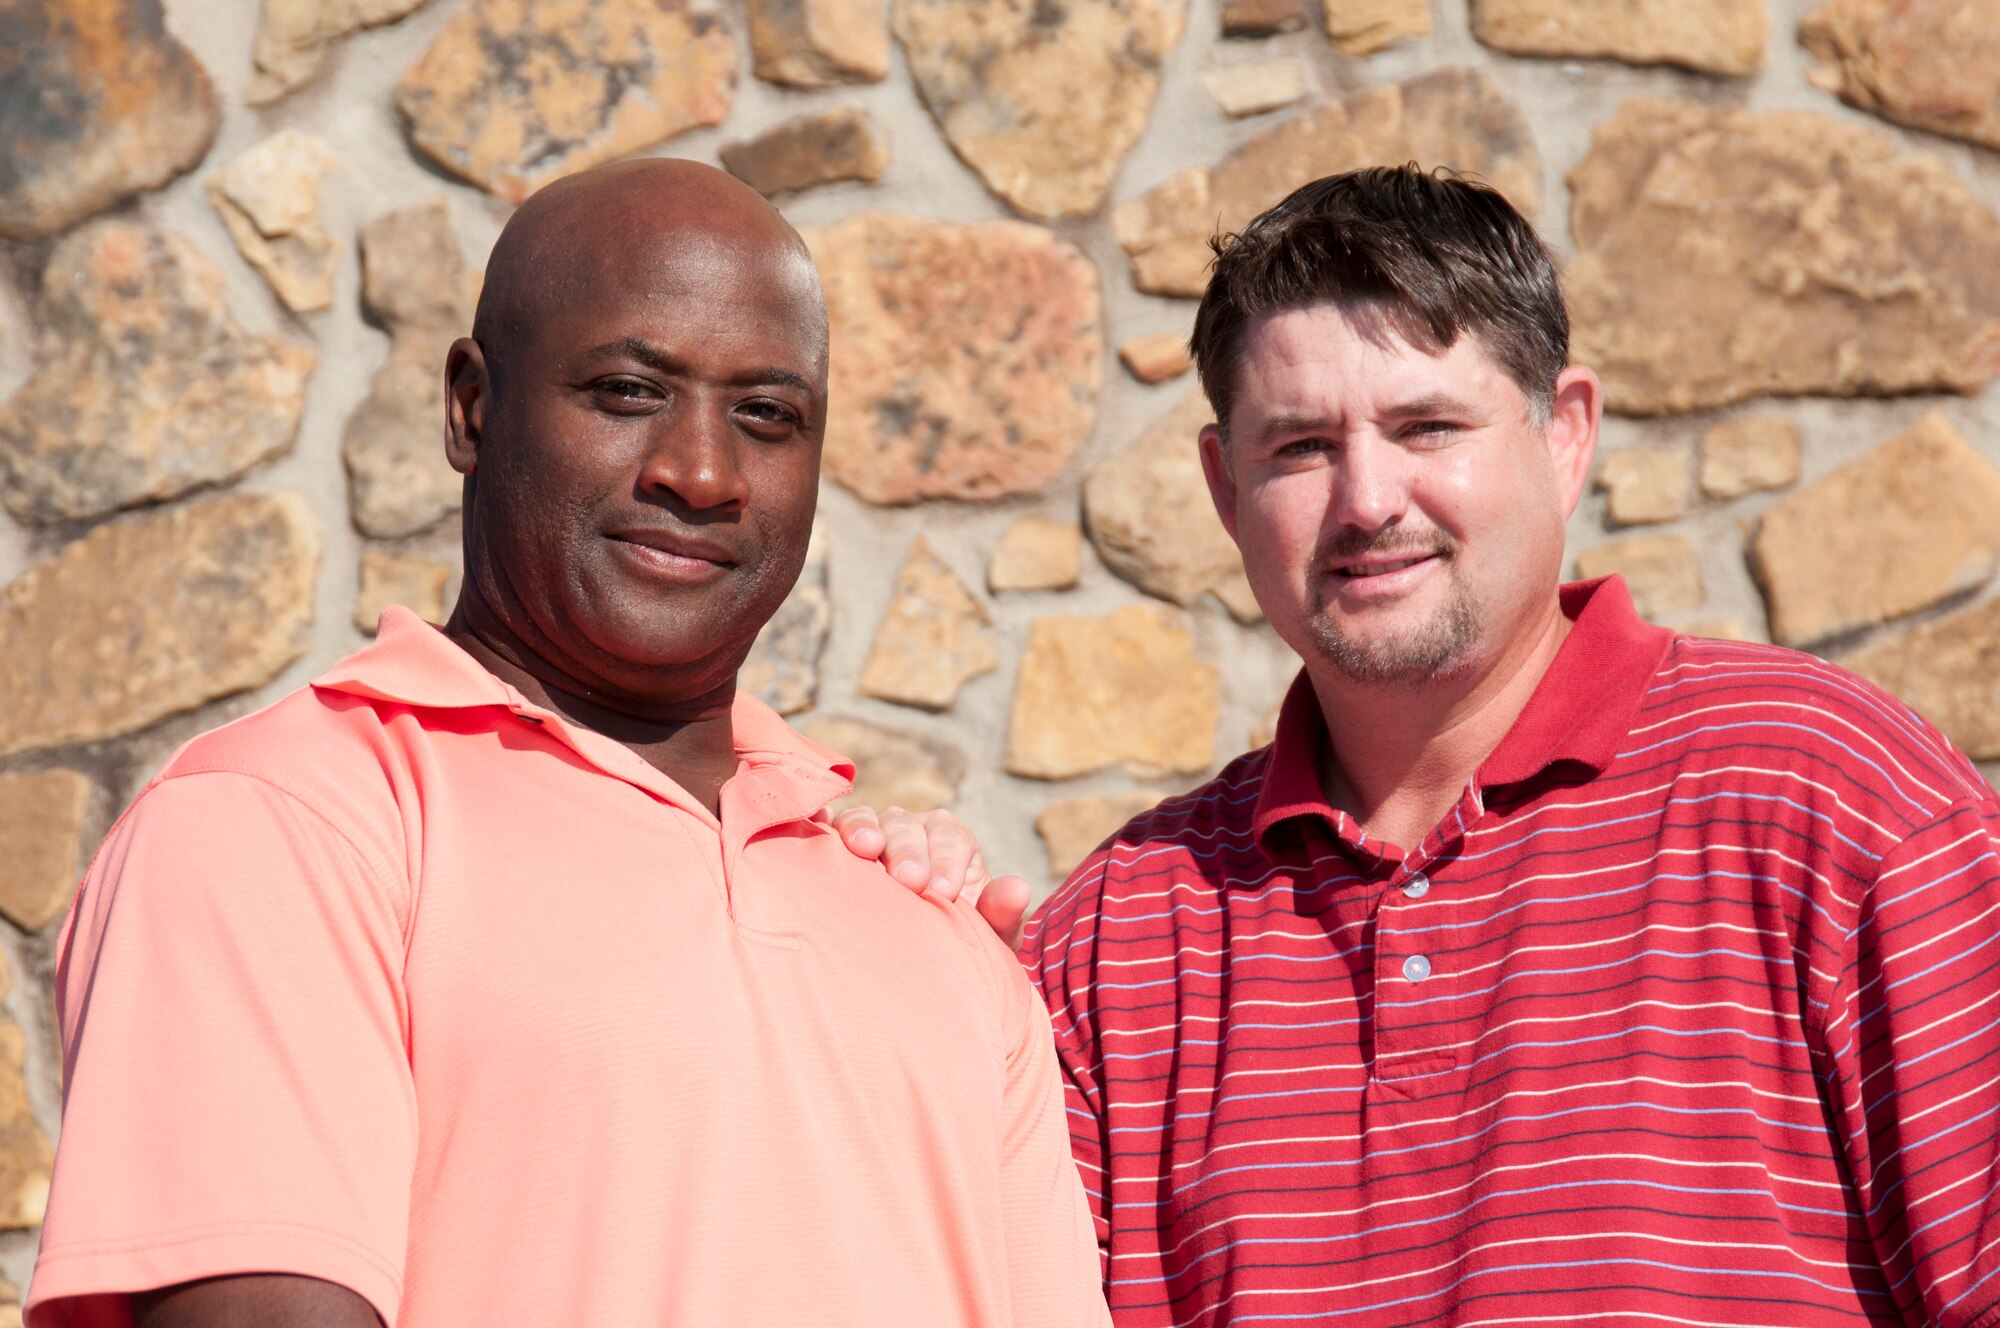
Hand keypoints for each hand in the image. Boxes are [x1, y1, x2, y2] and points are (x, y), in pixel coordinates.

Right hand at [832, 805, 1030, 947]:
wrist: (917, 959)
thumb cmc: (956, 942)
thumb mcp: (988, 936)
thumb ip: (1002, 912)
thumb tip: (1019, 888)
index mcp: (951, 840)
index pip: (950, 838)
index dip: (947, 860)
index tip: (944, 892)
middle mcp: (910, 829)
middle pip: (906, 826)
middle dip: (909, 851)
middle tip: (910, 881)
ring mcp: (871, 834)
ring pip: (866, 820)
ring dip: (863, 830)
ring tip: (865, 849)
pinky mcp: (835, 848)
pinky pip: (826, 828)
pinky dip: (821, 825)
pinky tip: (816, 830)